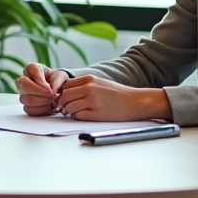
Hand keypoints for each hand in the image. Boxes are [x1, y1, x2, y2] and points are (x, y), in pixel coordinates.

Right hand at [16, 63, 69, 115]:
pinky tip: (48, 106)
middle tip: (51, 95)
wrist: (58, 91)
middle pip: (24, 85)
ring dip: (42, 101)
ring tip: (52, 100)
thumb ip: (57, 80)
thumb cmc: (57, 81)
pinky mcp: (26, 106)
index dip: (41, 80)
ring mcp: (23, 94)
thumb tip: (52, 89)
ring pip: (27, 99)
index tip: (50, 87)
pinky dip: (41, 109)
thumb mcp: (61, 76)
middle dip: (40, 92)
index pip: (32, 70)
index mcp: (32, 68)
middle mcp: (24, 80)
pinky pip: (30, 110)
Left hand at [56, 76, 171, 120]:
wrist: (135, 102)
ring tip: (78, 112)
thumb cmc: (117, 94)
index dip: (62, 94)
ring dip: (70, 112)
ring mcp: (92, 101)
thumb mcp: (98, 82)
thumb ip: (83, 85)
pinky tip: (86, 116)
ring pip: (69, 108)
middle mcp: (88, 88)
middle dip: (63, 104)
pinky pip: (78, 116)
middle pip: (64, 97)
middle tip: (67, 109)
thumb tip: (65, 93)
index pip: (64, 86)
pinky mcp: (96, 114)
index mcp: (88, 79)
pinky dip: (78, 118)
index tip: (66, 100)